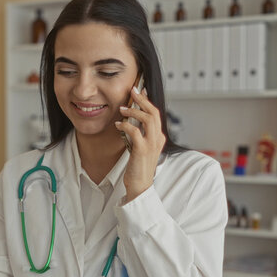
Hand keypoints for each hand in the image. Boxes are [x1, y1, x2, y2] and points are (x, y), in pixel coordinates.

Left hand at [115, 87, 165, 201]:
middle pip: (153, 112)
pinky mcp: (142, 150)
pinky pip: (135, 131)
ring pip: (147, 119)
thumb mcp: (141, 148)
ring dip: (134, 111)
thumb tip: (132, 121)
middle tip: (132, 90)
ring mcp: (151, 144)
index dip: (147, 101)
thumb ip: (140, 135)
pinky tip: (118, 124)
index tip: (139, 91)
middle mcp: (157, 139)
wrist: (140, 186)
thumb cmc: (138, 167)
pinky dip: (125, 125)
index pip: (155, 114)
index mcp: (158, 137)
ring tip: (122, 109)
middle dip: (142, 99)